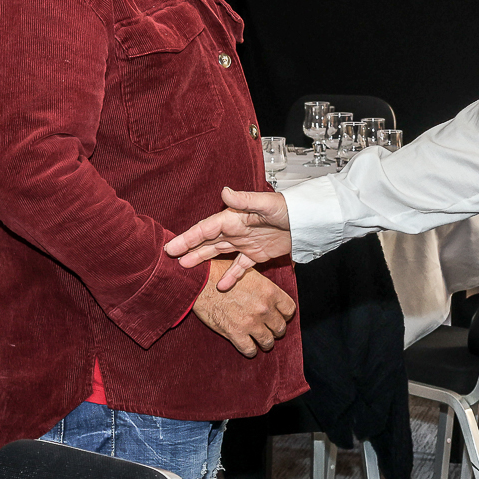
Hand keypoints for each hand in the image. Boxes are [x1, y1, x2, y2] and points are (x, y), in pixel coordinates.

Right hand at [164, 188, 291, 291]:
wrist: (307, 221)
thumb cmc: (288, 208)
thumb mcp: (266, 203)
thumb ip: (244, 200)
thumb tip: (224, 191)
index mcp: (234, 218)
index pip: (205, 229)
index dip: (187, 238)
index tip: (171, 247)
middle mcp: (235, 230)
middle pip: (206, 241)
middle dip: (188, 249)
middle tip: (171, 258)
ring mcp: (245, 243)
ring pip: (218, 252)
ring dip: (202, 259)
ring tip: (186, 268)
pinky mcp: (257, 254)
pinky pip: (240, 267)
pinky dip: (231, 276)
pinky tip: (221, 286)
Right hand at [191, 263, 294, 357]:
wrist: (200, 281)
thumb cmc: (220, 273)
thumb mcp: (247, 272)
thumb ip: (262, 285)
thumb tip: (270, 291)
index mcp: (269, 291)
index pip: (289, 309)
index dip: (285, 315)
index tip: (280, 316)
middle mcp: (263, 308)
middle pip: (280, 327)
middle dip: (276, 330)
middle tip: (270, 330)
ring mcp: (250, 323)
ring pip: (268, 341)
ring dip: (266, 343)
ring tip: (262, 342)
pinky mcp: (235, 333)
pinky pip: (250, 349)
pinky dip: (250, 350)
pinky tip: (248, 347)